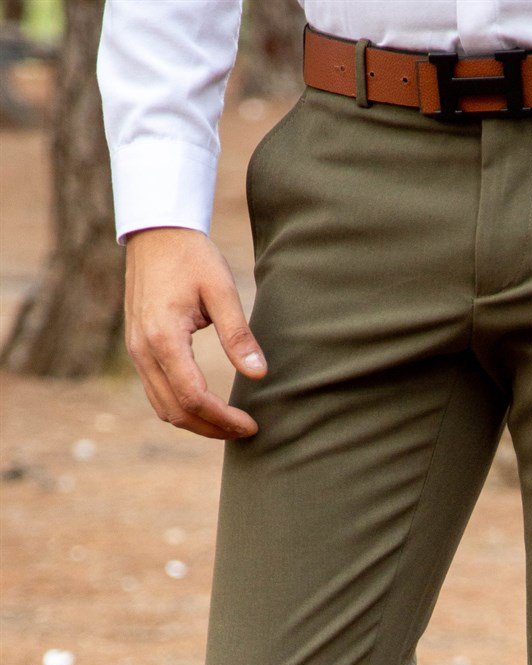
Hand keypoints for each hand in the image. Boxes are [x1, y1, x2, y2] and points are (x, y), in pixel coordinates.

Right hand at [124, 227, 266, 439]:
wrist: (155, 232)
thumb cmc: (191, 256)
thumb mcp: (221, 290)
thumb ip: (239, 334)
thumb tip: (259, 374)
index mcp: (163, 337)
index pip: (194, 396)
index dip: (224, 418)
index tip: (251, 424)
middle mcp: (142, 350)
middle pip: (176, 411)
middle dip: (212, 428)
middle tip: (245, 431)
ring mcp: (136, 351)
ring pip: (163, 407)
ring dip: (196, 423)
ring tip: (229, 425)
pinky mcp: (138, 349)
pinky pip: (157, 393)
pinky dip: (181, 408)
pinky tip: (208, 408)